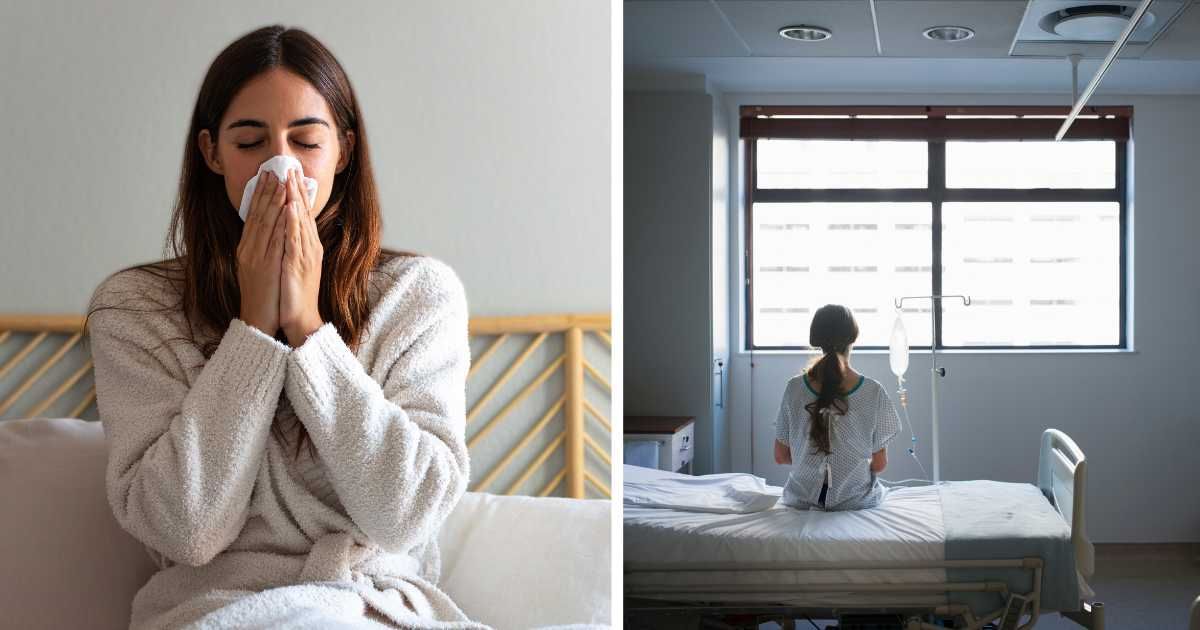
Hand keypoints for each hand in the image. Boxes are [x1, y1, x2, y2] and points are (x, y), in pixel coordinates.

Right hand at [236, 172, 286, 335]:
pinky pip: (274, 241)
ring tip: (280, 183)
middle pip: (257, 215)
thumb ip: (262, 248)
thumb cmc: (262, 295)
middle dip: (266, 192)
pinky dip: (279, 224)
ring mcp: (255, 257)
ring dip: (273, 202)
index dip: (260, 196)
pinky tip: (286, 210)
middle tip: (273, 171)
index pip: (253, 216)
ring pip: (265, 224)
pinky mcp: (265, 266)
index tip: (267, 177)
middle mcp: (249, 250)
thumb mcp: (259, 267)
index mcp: (247, 249)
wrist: (258, 320)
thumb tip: (270, 230)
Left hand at [278, 168, 324, 346]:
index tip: (291, 173)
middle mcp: (310, 247)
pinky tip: (289, 208)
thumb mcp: (294, 264)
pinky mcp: (298, 265)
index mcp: (307, 246)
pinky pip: (295, 240)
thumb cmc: (295, 293)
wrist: (301, 318)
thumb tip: (287, 229)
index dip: (297, 193)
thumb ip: (293, 245)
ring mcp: (305, 255)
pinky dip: (292, 222)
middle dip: (296, 189)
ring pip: (300, 222)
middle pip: (303, 213)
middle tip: (290, 167)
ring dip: (295, 199)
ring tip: (289, 180)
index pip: (302, 214)